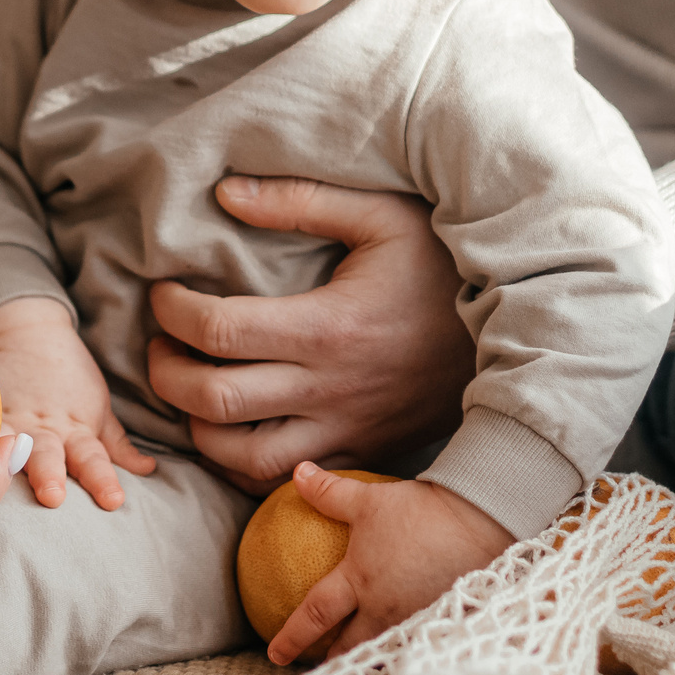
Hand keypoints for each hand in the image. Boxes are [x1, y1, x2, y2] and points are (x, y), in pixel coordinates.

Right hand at [0, 296, 157, 510]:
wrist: (28, 333)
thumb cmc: (70, 378)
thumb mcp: (99, 409)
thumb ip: (117, 445)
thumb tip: (148, 470)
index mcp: (75, 430)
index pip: (93, 459)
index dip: (103, 480)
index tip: (113, 501)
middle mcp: (44, 429)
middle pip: (50, 455)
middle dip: (51, 475)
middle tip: (53, 496)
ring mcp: (11, 420)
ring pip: (9, 444)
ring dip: (6, 460)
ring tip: (0, 477)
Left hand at [145, 177, 470, 493]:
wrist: (516, 333)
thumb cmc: (442, 267)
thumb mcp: (381, 215)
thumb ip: (300, 200)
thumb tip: (225, 192)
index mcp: (328, 327)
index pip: (217, 329)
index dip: (172, 312)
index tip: (163, 293)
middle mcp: (329, 389)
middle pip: (213, 400)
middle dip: (164, 372)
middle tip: (159, 342)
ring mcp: (345, 432)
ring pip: (240, 458)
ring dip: (196, 428)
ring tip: (187, 388)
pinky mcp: (359, 455)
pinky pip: (282, 483)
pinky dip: (239, 464)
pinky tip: (230, 429)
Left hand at [267, 464, 513, 664]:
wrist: (480, 520)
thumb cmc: (420, 511)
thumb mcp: (368, 499)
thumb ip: (329, 493)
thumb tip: (297, 473)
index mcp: (358, 582)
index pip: (315, 615)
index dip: (292, 637)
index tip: (275, 654)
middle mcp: (383, 609)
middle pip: (349, 647)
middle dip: (331, 662)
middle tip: (317, 669)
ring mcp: (414, 619)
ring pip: (382, 650)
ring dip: (367, 659)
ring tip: (359, 665)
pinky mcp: (442, 620)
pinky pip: (417, 642)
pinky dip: (405, 649)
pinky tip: (407, 647)